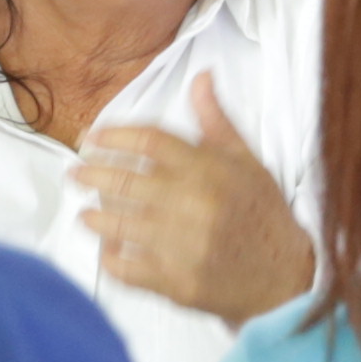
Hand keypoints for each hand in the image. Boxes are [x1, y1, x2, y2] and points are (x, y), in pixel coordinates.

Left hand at [75, 76, 315, 326]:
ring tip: (82, 212)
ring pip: (124, 225)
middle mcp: (195, 205)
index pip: (150, 142)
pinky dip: (112, 260)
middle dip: (94, 174)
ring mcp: (185, 247)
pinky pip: (131, 270)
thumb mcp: (248, 161)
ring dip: (96, 217)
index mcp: (210, 170)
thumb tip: (200, 78)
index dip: (115, 136)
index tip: (92, 138)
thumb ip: (216, 121)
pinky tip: (106, 251)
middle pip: (129, 181)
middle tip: (75, 171)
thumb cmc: (263, 214)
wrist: (286, 277)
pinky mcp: (179, 283)